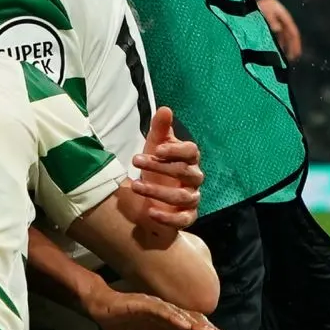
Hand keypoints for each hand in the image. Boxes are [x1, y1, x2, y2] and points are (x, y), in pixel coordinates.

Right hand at [86, 286, 226, 329]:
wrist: (103, 311)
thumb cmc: (127, 329)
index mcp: (170, 327)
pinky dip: (171, 317)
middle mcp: (167, 317)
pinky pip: (159, 311)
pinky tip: (182, 324)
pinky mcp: (143, 305)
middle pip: (190, 323)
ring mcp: (157, 309)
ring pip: (178, 316)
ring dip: (192, 323)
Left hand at [127, 106, 203, 229]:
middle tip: (136, 161)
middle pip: (185, 172)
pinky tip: (151, 212)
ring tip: (135, 186)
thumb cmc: (157, 167)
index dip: (175, 150)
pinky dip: (168, 218)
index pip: (191, 151)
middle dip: (159, 167)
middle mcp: (194, 178)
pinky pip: (184, 220)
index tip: (156, 149)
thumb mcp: (155, 146)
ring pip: (182, 196)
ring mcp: (192, 198)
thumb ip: (160, 129)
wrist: (152, 197)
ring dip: (158, 191)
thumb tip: (165, 109)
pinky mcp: (187, 216)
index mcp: (189, 159)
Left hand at [258, 0, 301, 59]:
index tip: (296, 53)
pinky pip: (276, 36)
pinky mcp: (269, 25)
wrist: (249, 1)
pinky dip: (277, 43)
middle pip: (289, 35)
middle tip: (292, 58)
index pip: (293, 31)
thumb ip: (271, 20)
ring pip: (282, 37)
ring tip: (284, 57)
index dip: (295, 43)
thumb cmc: (258, 4)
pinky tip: (275, 50)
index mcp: (284, 16)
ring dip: (284, 46)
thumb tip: (278, 29)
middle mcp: (281, 20)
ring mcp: (275, 23)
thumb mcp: (265, 10)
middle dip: (291, 47)